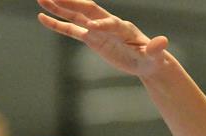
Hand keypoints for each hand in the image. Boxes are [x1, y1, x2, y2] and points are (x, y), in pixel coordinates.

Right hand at [37, 0, 168, 77]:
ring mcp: (97, 30)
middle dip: (72, 3)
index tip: (90, 28)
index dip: (101, 25)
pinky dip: (57, 24)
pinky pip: (71, 30)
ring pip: (75, 15)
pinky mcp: (91, 38)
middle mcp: (108, 24)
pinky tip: (42, 17)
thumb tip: (163, 42)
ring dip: (59, 6)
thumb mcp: (155, 56)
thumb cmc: (152, 58)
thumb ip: (155, 49)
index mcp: (123, 28)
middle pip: (87, 10)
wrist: (145, 61)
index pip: (110, 24)